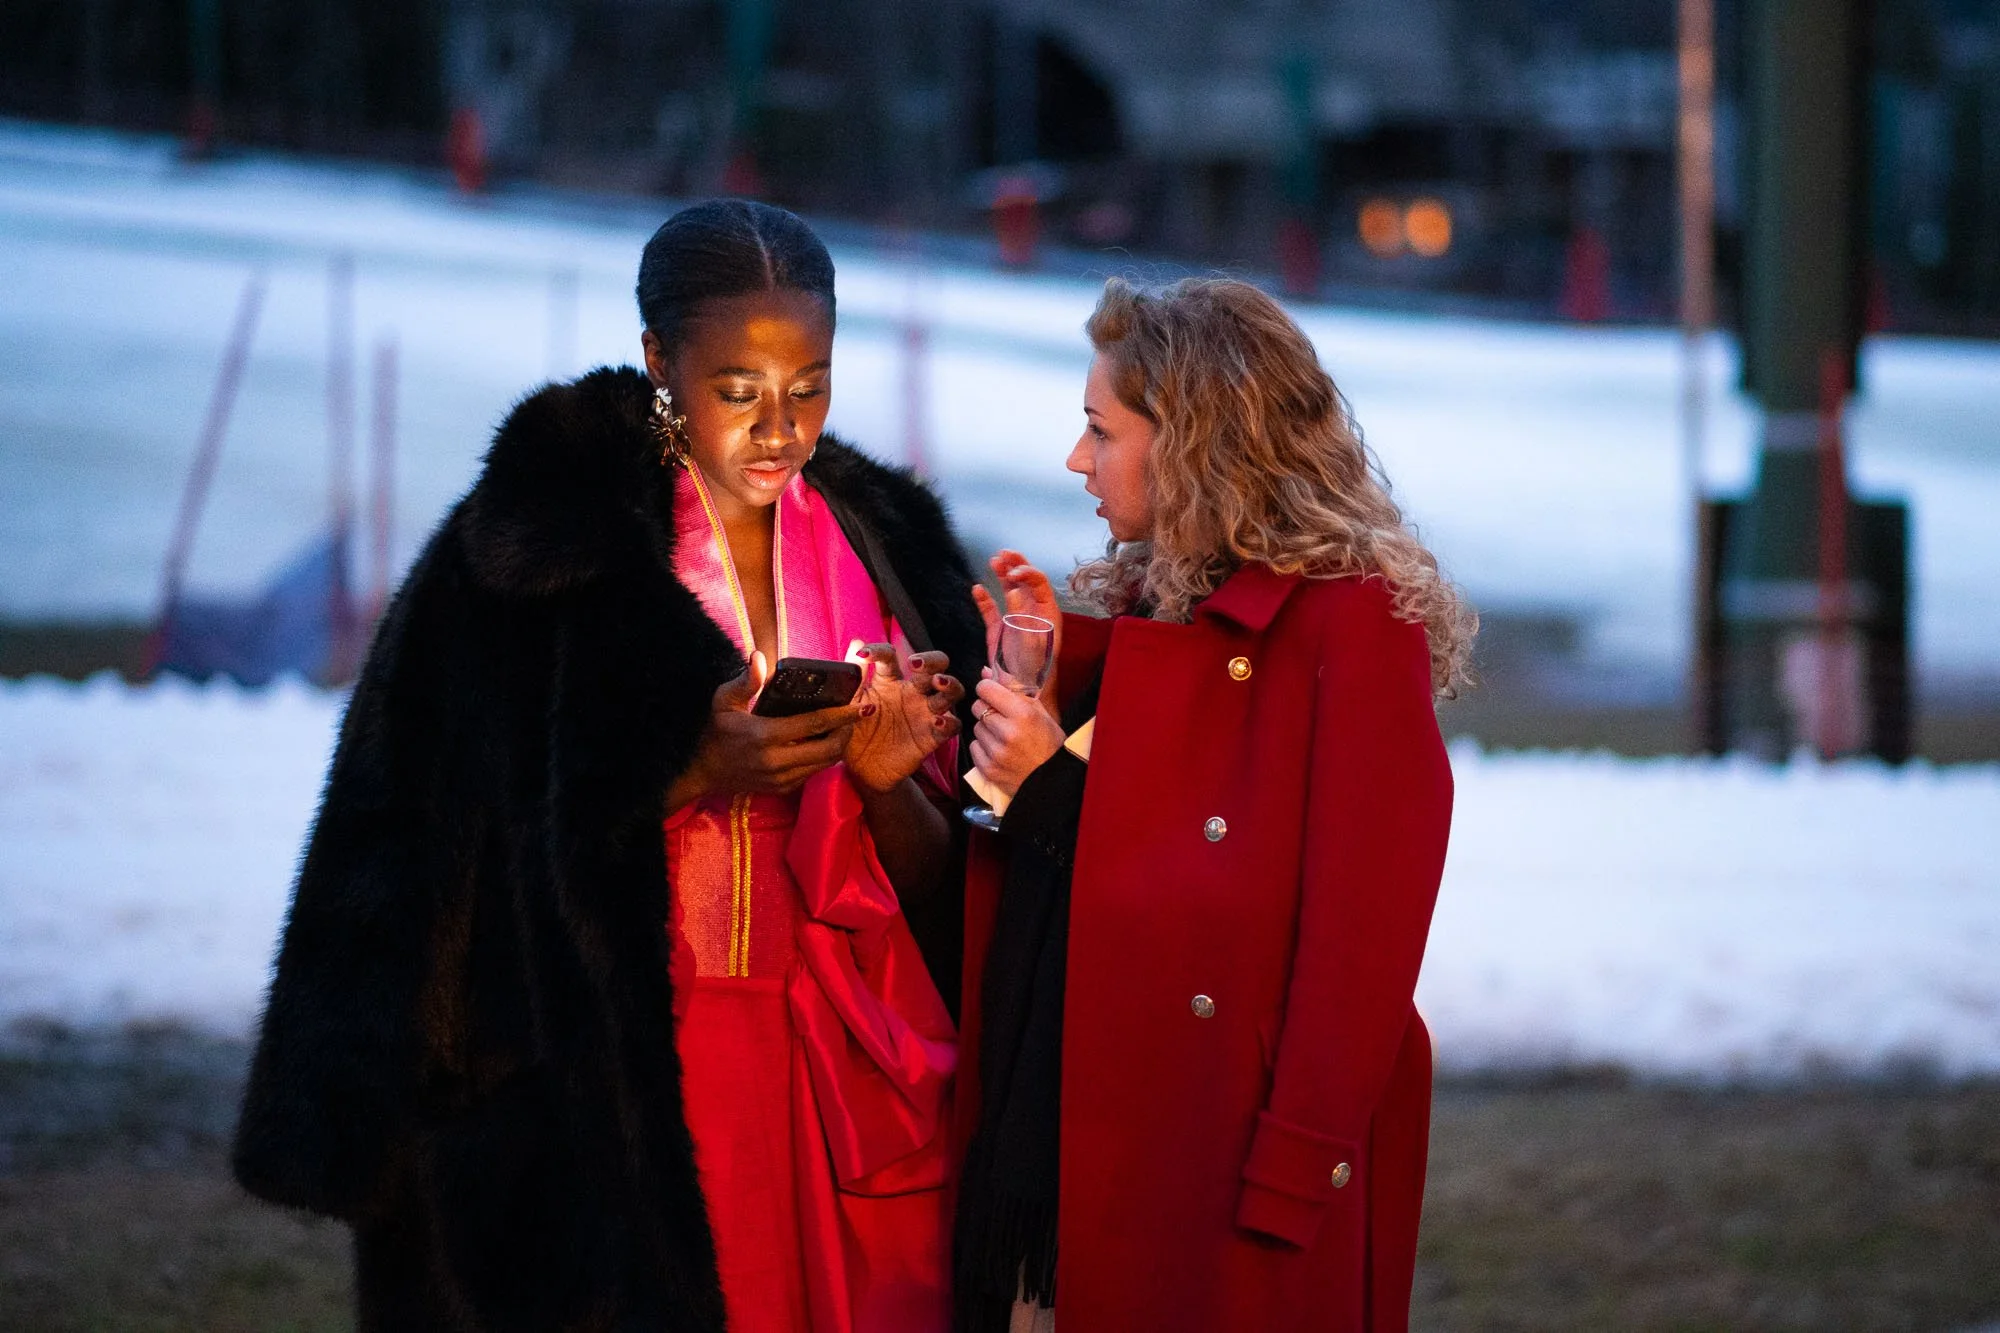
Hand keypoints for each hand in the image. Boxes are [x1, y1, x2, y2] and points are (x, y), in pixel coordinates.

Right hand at [670, 652, 864, 808]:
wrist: (700, 772)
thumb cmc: (713, 731)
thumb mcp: (723, 701)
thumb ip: (746, 681)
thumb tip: (759, 656)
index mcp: (766, 736)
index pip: (815, 724)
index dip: (842, 715)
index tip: (861, 705)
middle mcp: (777, 761)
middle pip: (829, 749)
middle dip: (847, 732)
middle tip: (855, 716)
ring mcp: (781, 779)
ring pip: (825, 764)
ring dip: (839, 746)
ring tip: (844, 727)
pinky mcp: (782, 789)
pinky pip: (813, 773)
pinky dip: (824, 758)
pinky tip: (825, 743)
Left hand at [843, 645, 964, 793]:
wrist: (862, 770)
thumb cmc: (855, 732)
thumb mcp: (850, 703)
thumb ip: (854, 676)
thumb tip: (856, 643)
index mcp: (889, 681)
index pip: (890, 657)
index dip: (879, 651)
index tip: (864, 655)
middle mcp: (912, 692)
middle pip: (935, 666)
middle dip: (933, 660)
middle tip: (918, 664)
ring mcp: (925, 713)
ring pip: (951, 692)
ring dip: (950, 684)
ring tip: (938, 684)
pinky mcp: (932, 736)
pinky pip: (952, 725)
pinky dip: (949, 722)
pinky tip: (936, 721)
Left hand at [969, 672, 1066, 800]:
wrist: (1053, 781)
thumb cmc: (1050, 743)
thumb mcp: (1040, 712)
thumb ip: (1013, 689)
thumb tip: (985, 671)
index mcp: (1023, 714)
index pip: (986, 689)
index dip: (988, 689)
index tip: (994, 694)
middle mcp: (1007, 733)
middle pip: (977, 707)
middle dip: (987, 709)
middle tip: (1002, 718)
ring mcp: (996, 753)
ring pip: (975, 727)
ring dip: (986, 729)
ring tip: (1004, 737)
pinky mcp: (988, 769)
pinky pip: (974, 747)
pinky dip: (983, 747)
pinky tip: (999, 751)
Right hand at [972, 549, 1061, 714]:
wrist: (1020, 694)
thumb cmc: (1032, 672)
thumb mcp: (1029, 642)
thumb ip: (1022, 616)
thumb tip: (1013, 591)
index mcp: (1047, 614)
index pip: (1039, 584)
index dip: (1027, 573)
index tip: (1013, 573)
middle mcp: (1032, 613)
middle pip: (1025, 581)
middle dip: (1015, 565)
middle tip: (1004, 555)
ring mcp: (1014, 620)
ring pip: (1008, 590)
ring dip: (1001, 575)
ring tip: (994, 561)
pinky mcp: (998, 631)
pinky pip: (990, 610)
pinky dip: (984, 599)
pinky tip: (977, 588)